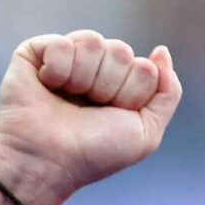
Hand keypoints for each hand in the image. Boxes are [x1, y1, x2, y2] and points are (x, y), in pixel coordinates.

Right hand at [0, 30, 181, 204]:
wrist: (48, 162)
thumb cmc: (93, 153)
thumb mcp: (146, 133)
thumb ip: (168, 93)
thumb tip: (161, 50)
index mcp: (120, 84)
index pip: (144, 68)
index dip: (131, 96)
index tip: (111, 117)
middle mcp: (94, 67)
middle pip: (121, 51)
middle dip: (108, 87)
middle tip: (88, 111)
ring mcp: (66, 57)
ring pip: (93, 42)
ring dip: (83, 79)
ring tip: (66, 100)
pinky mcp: (36, 52)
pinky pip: (62, 43)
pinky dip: (58, 69)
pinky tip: (48, 86)